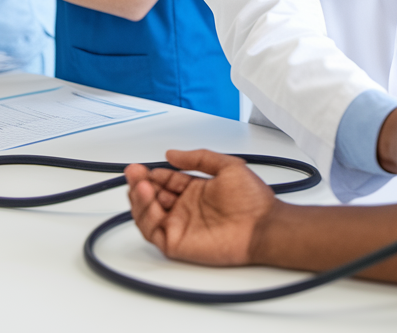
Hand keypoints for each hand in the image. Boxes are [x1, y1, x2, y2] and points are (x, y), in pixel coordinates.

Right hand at [126, 149, 277, 266]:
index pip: (166, 181)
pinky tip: (146, 197)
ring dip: (139, 198)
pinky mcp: (177, 242)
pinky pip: (152, 231)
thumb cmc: (253, 200)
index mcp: (196, 190)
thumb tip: (172, 154)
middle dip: (140, 183)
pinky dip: (145, 215)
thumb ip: (199, 158)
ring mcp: (180, 226)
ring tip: (138, 183)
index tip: (142, 166)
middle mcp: (186, 208)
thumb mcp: (227, 166)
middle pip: (153, 197)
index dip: (153, 174)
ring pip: (148, 213)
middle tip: (133, 172)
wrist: (263, 226)